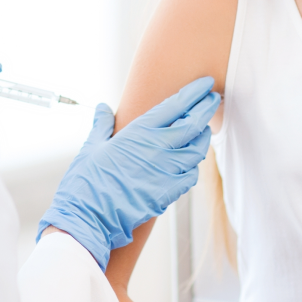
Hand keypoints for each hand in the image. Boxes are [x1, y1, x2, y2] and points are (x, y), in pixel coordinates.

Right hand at [37, 77, 219, 269]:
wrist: (90, 217)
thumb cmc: (87, 181)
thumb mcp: (92, 146)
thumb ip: (103, 125)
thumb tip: (104, 108)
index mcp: (140, 131)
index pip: (175, 105)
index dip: (193, 92)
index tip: (205, 84)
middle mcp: (158, 148)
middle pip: (193, 123)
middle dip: (206, 108)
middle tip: (213, 98)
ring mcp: (167, 171)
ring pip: (197, 149)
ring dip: (203, 137)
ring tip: (205, 129)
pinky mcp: (169, 192)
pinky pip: (191, 175)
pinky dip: (194, 165)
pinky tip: (192, 162)